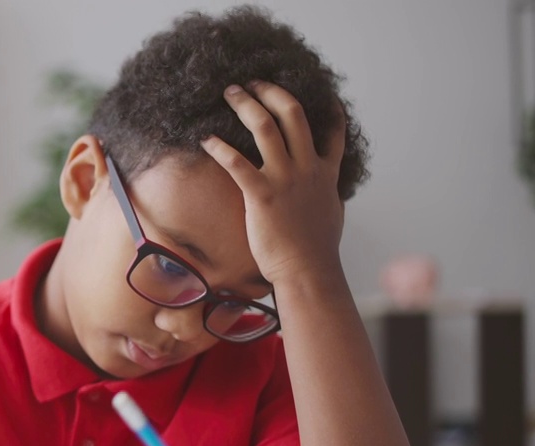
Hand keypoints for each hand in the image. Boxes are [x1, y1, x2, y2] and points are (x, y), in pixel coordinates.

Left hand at [200, 81, 345, 284]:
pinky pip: (237, 163)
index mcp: (325, 173)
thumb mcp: (330, 214)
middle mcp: (307, 168)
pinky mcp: (262, 195)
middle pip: (293, 113)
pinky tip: (206, 139)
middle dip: (271, 91)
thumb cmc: (316, 250)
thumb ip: (326, 194)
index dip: (326, 107)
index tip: (317, 90)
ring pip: (266, 127)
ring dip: (246, 104)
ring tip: (230, 92)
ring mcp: (285, 179)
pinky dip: (219, 147)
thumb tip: (325, 194)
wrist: (308, 270)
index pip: (333, 131)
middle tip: (253, 82)